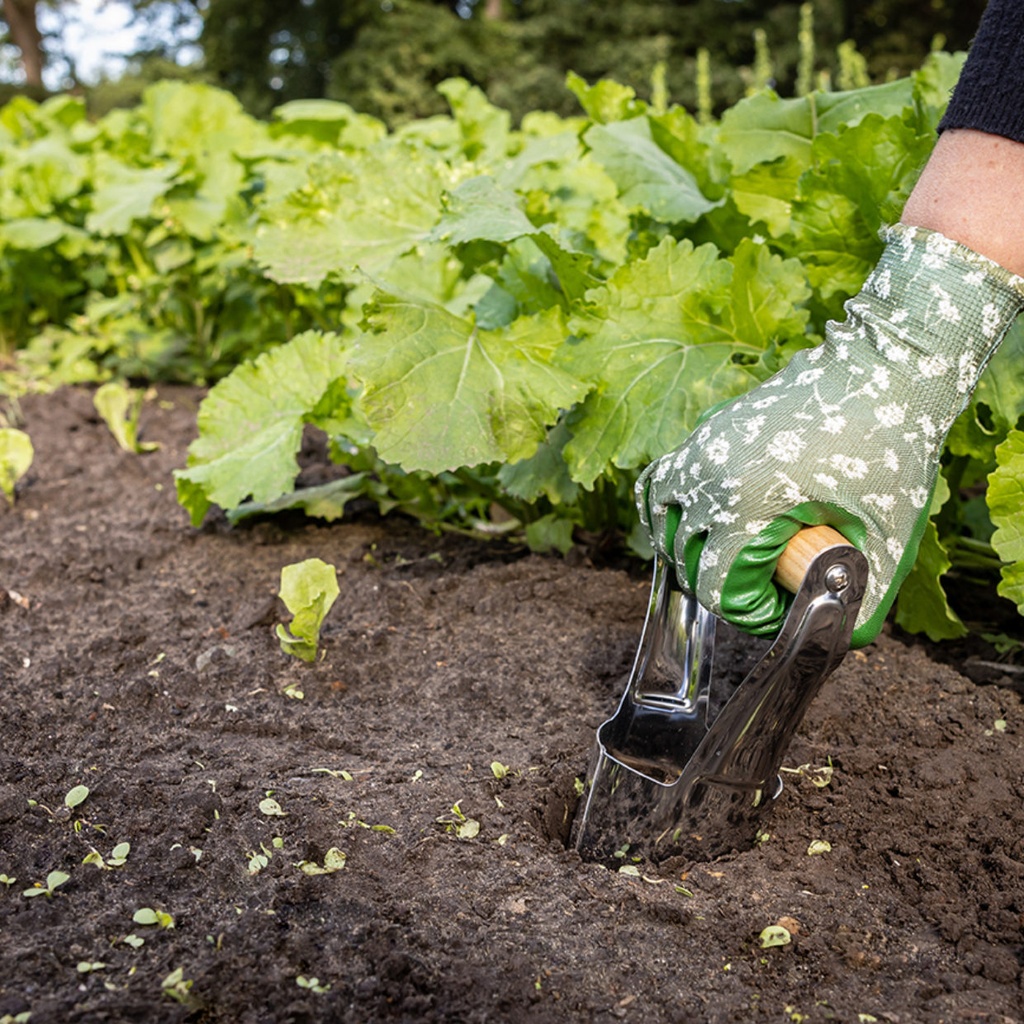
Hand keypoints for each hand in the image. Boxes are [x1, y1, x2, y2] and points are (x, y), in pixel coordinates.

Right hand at [636, 225, 1023, 646]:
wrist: (882, 367)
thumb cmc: (888, 445)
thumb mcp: (886, 533)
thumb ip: (866, 595)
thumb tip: (842, 636)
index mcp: (745, 504)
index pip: (715, 587)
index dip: (750, 611)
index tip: (786, 604)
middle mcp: (708, 476)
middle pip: (683, 558)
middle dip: (719, 583)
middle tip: (766, 584)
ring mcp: (699, 449)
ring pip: (659, 518)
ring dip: (683, 547)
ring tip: (722, 558)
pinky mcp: (704, 432)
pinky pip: (660, 481)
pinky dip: (669, 509)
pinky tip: (696, 521)